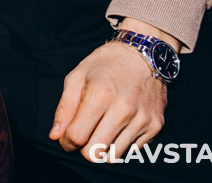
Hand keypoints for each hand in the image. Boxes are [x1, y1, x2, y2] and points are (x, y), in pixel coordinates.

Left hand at [50, 19, 175, 160]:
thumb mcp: (77, 77)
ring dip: (102, 148)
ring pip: (112, 156)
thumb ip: (64, 108)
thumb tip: (55, 136)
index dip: (66, 142)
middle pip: (94, 152)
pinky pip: (131, 150)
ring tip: (101, 129)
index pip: (77, 136)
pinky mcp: (156, 126)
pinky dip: (120, 143)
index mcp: (100, 95)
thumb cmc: (105, 65)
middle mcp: (123, 110)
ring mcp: (142, 120)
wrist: (143, 55)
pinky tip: (118, 125)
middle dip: (83, 147)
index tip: (66, 138)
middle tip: (84, 133)